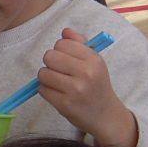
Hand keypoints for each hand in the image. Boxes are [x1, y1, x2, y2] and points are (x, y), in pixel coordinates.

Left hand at [37, 28, 136, 146]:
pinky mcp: (65, 104)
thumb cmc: (97, 85)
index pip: (62, 43)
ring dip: (47, 78)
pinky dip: (47, 91)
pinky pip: (42, 89)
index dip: (60, 50)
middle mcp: (85, 73)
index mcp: (93, 59)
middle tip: (60, 72)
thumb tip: (65, 31)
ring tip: (59, 83)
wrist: (105, 115)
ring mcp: (75, 89)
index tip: (67, 60)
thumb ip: (79, 44)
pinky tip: (58, 94)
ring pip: (43, 73)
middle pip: (49, 56)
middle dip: (51, 63)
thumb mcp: (94, 62)